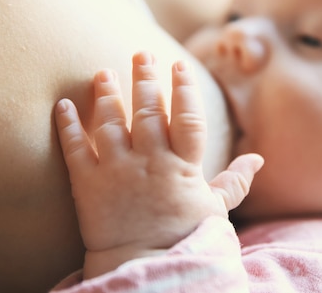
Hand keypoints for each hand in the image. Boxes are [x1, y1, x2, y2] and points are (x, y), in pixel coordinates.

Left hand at [55, 52, 262, 277]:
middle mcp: (150, 162)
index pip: (187, 117)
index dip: (184, 88)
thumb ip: (235, 181)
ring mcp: (116, 171)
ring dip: (106, 94)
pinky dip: (67, 125)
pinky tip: (63, 104)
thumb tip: (258, 158)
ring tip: (103, 72)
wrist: (141, 267)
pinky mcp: (87, 185)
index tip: (178, 66)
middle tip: (142, 54)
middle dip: (145, 78)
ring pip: (110, 122)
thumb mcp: (214, 210)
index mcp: (182, 166)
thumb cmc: (182, 238)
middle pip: (148, 110)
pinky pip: (74, 149)